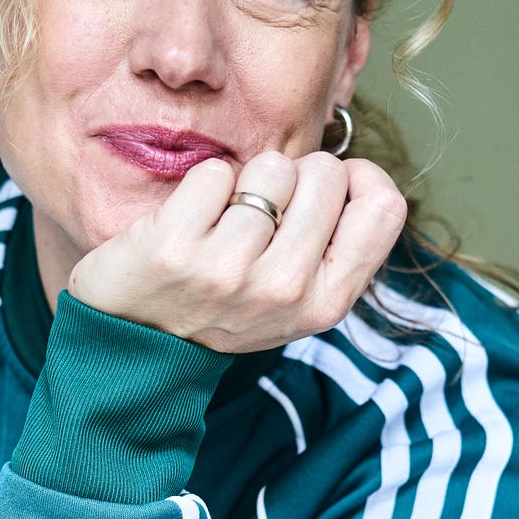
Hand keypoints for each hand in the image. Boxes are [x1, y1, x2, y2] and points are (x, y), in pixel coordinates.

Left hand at [65, 147, 407, 352]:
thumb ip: (335, 246)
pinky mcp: (177, 247)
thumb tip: (354, 172)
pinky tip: (190, 224)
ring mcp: (230, 270)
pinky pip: (216, 172)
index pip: (384, 206)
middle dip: (294, 179)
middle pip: (326, 173)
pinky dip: (202, 186)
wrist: (133, 350)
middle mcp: (285, 289)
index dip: (357, 179)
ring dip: (245, 182)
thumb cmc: (221, 307)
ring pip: (271, 167)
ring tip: (222, 224)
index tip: (321, 192)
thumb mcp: (295, 300)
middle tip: (260, 217)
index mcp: (326, 303)